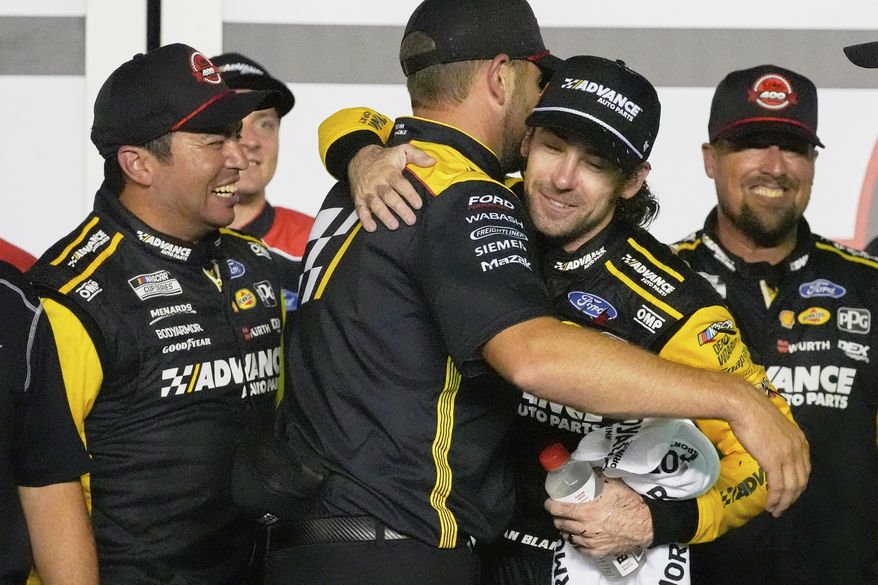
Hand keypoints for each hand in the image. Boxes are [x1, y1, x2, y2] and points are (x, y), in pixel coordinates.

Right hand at [348, 143, 434, 231]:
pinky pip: (360, 210)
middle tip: (411, 220)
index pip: (400, 184)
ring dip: (384, 216)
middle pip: (389, 196)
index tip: (418, 204)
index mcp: (389, 172)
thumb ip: (417, 155)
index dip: (409, 194)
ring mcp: (368, 191)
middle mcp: (378, 182)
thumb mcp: (401, 150)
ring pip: (376, 204)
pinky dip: (365, 219)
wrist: (358, 157)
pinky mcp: (358, 198)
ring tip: (394, 226)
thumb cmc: (384, 157)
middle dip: (400, 209)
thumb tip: (432, 161)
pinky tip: (372, 227)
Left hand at [545, 475, 652, 557]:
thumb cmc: (630, 504)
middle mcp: (585, 528)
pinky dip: (576, 541)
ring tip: (567, 523)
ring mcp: (591, 542)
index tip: (549, 502)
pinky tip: (578, 536)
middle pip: (561, 523)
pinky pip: (579, 548)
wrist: (646, 525)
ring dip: (565, 529)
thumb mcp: (613, 485)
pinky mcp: (598, 552)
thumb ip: (597, 476)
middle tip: (559, 512)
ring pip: (568, 536)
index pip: (558, 509)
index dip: (550, 505)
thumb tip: (586, 467)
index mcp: (586, 511)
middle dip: (557, 517)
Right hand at [727, 387, 809, 516]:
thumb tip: (769, 446)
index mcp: (799, 439)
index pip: (804, 469)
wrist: (743, 405)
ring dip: (784, 502)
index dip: (798, 484)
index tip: (789, 493)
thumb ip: (777, 438)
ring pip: (791, 487)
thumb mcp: (772, 425)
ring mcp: (787, 455)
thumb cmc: (751, 410)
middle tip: (782, 507)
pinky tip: (770, 504)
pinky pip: (778, 486)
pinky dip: (775, 498)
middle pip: (800, 480)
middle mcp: (798, 448)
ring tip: (775, 510)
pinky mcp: (774, 461)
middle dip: (793, 497)